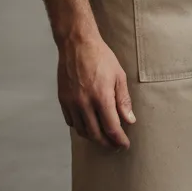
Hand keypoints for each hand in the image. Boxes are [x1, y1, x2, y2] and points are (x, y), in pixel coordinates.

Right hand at [57, 32, 135, 148]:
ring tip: (103, 138)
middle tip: (115, 146)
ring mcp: (72, 103)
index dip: (119, 140)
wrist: (77, 44)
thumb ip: (123, 100)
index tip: (124, 145)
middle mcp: (85, 103)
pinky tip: (88, 125)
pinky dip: (80, 128)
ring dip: (93, 138)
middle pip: (96, 134)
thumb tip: (129, 120)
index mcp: (101, 97)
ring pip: (82, 131)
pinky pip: (71, 122)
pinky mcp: (63, 100)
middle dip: (107, 143)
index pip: (112, 128)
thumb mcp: (119, 76)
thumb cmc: (101, 57)